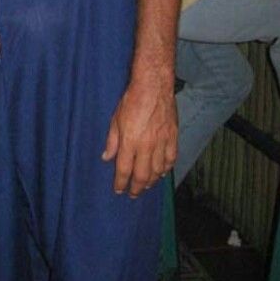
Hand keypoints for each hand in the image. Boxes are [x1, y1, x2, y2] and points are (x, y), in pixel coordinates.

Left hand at [102, 78, 176, 196]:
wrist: (153, 86)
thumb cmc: (132, 100)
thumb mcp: (115, 120)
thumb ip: (112, 141)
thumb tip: (106, 158)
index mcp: (130, 142)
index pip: (124, 170)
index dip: (121, 183)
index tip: (119, 190)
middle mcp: (146, 146)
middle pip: (142, 175)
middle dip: (137, 188)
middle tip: (133, 194)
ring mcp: (162, 142)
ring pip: (158, 170)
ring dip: (152, 181)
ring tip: (147, 185)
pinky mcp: (173, 137)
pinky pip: (171, 159)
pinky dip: (167, 168)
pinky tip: (163, 173)